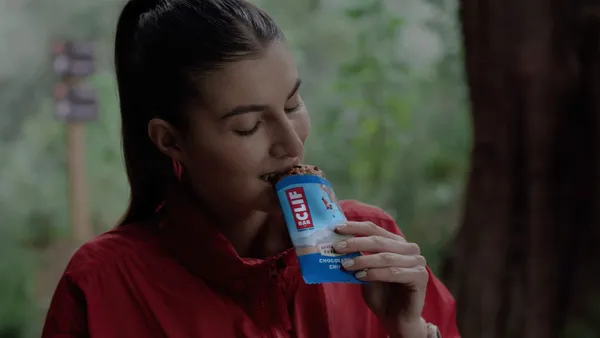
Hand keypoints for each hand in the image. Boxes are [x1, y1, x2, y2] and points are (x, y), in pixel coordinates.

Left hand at [333, 221, 428, 337]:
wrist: (397, 320)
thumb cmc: (381, 295)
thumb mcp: (365, 272)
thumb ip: (357, 258)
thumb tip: (337, 245)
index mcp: (396, 242)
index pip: (374, 229)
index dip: (355, 227)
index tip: (336, 228)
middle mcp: (409, 248)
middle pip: (378, 241)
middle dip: (355, 243)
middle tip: (337, 247)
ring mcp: (417, 261)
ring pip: (385, 256)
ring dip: (363, 260)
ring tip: (345, 265)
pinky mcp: (420, 276)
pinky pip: (394, 272)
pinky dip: (375, 273)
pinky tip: (360, 277)